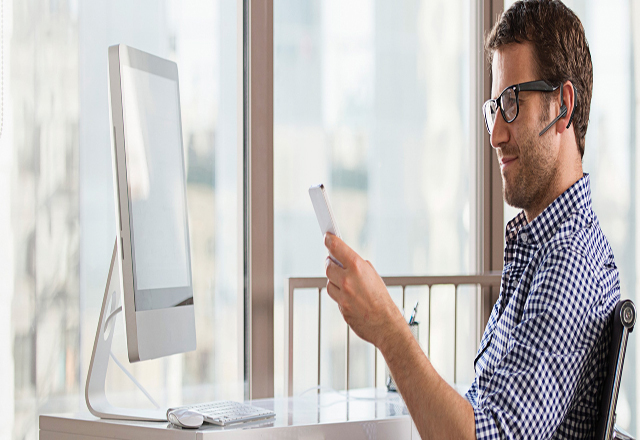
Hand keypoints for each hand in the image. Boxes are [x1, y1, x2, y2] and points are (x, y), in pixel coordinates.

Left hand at [324, 233, 407, 350]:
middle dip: (331, 263)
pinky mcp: (340, 307)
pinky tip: (349, 295)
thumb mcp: (373, 275)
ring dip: (334, 280)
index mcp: (357, 267)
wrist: (385, 323)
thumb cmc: (382, 298)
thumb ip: (357, 266)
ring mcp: (342, 294)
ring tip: (347, 282)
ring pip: (329, 282)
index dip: (329, 240)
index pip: (336, 247)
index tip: (326, 237)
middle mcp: (347, 279)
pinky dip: (338, 293)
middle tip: (335, 262)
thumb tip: (344, 259)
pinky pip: (334, 295)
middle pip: (328, 265)